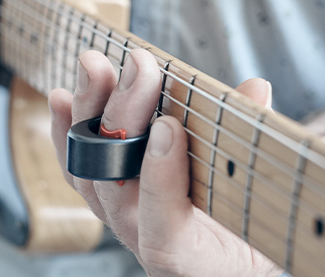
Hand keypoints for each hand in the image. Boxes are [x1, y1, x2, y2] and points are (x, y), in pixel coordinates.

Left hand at [49, 49, 280, 275]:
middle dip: (123, 119)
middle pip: (115, 185)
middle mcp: (144, 241)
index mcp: (189, 257)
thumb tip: (255, 89)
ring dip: (91, 115)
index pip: (164, 225)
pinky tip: (62, 99)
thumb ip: (254, 149)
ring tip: (94, 67)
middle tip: (139, 67)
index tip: (170, 126)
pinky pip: (80, 173)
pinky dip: (69, 134)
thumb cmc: (247, 238)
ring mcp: (121, 220)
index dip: (161, 178)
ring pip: (90, 173)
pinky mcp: (110, 203)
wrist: (223, 262)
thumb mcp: (263, 204)